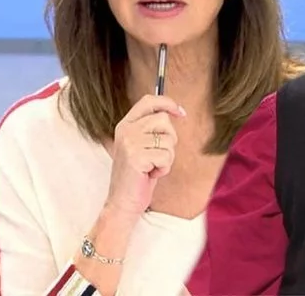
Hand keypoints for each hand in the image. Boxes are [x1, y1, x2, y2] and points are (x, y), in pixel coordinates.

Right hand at [104, 94, 185, 216]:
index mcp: (125, 125)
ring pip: (168, 140)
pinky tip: (150, 174)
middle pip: (163, 120)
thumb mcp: (143, 146)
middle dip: (170, 140)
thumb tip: (176, 111)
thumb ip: (153, 129)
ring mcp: (129, 143)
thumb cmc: (138, 175)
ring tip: (152, 166)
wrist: (123, 202)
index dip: (168, 103)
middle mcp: (125, 130)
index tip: (181, 113)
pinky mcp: (136, 157)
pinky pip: (166, 156)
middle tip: (158, 155)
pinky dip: (164, 168)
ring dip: (167, 157)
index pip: (148, 101)